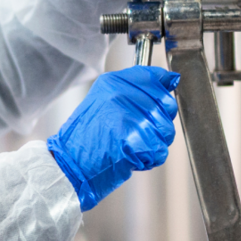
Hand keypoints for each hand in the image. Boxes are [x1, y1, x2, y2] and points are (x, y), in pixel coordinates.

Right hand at [47, 66, 180, 210]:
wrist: (71, 163)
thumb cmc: (85, 135)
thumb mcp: (102, 99)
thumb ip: (134, 88)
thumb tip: (170, 80)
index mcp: (114, 83)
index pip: (154, 77)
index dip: (162, 91)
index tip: (160, 99)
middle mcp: (123, 97)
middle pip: (166, 104)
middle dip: (160, 120)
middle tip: (140, 130)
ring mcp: (131, 119)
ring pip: (166, 129)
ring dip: (155, 141)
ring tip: (133, 144)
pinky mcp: (137, 143)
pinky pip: (160, 150)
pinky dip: (150, 158)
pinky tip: (132, 155)